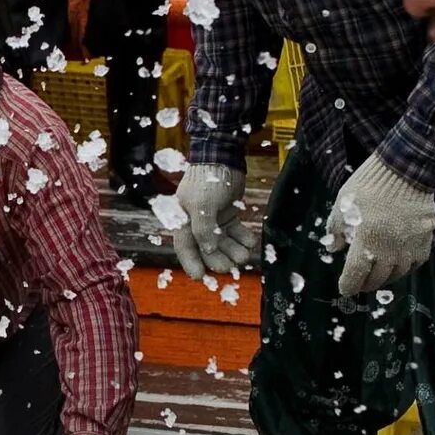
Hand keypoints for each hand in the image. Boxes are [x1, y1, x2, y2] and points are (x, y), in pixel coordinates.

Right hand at [170, 162, 258, 281]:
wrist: (224, 156)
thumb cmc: (208, 179)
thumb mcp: (202, 204)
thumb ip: (203, 229)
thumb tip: (208, 250)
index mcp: (184, 219)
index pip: (185, 246)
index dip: (191, 262)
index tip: (200, 277)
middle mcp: (197, 222)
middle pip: (206, 247)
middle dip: (218, 258)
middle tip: (230, 267)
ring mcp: (214, 218)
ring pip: (222, 241)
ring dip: (233, 250)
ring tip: (244, 256)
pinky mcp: (228, 213)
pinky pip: (235, 231)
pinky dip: (242, 238)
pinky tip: (251, 242)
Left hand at [324, 153, 434, 297]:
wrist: (405, 170)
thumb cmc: (368, 186)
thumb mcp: (342, 205)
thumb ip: (336, 230)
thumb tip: (333, 249)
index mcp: (366, 243)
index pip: (355, 276)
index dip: (348, 285)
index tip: (345, 289)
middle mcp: (389, 251)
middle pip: (376, 279)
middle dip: (365, 283)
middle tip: (360, 283)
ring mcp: (409, 247)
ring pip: (396, 274)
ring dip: (385, 278)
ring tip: (378, 275)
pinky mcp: (425, 240)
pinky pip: (415, 263)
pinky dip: (405, 267)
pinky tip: (398, 263)